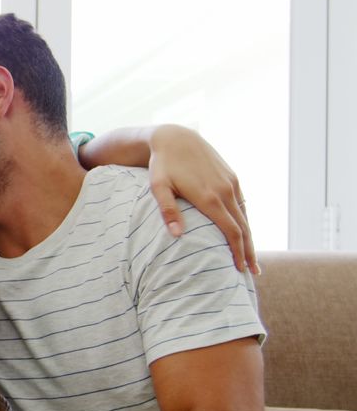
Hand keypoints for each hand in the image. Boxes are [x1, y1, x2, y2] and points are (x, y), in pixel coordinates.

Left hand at [146, 124, 257, 273]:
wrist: (176, 137)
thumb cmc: (162, 165)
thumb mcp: (158, 187)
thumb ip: (168, 211)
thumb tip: (177, 236)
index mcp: (209, 198)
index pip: (231, 231)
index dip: (238, 252)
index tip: (240, 270)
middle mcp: (225, 191)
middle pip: (243, 227)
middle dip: (249, 251)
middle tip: (253, 273)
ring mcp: (230, 183)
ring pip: (245, 215)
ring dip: (250, 237)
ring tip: (251, 257)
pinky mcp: (231, 176)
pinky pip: (242, 202)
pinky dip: (246, 220)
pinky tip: (244, 231)